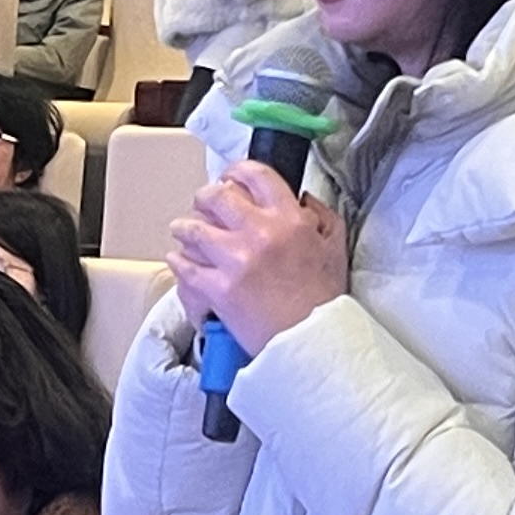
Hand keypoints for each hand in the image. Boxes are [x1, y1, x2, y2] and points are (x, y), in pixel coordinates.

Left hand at [163, 158, 346, 355]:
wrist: (311, 342)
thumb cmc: (324, 299)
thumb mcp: (334, 247)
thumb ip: (320, 216)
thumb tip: (302, 198)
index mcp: (289, 219)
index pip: (255, 174)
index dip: (237, 171)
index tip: (231, 178)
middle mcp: (260, 232)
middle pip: (215, 196)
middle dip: (205, 198)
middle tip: (204, 205)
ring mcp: (235, 260)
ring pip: (192, 229)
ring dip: (185, 229)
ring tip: (184, 232)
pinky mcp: (218, 289)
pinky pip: (185, 266)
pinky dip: (179, 262)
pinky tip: (181, 261)